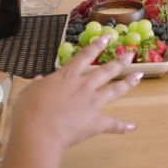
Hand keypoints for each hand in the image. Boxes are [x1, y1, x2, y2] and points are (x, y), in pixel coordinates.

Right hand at [9, 35, 140, 150]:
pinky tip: (132, 127)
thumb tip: (40, 80)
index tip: (108, 37)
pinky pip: (112, 124)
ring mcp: (92, 103)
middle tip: (130, 54)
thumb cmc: (29, 110)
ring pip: (114, 89)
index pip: (85, 56)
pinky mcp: (96, 122)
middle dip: (119, 61)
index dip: (97, 46)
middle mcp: (83, 85)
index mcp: (67, 76)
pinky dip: (122, 126)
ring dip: (128, 83)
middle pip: (105, 70)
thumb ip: (38, 84)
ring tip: (138, 76)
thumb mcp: (29, 92)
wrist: (39, 130)